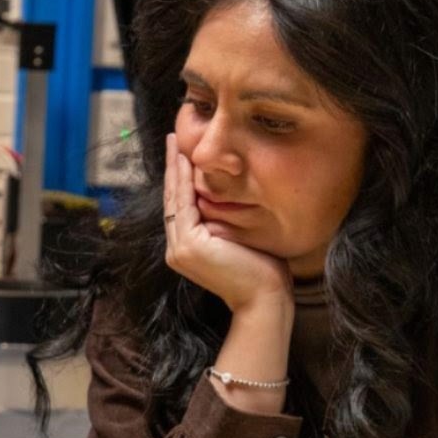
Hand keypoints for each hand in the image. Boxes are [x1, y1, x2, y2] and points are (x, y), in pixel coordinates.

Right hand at [163, 135, 291, 312]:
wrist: (265, 299)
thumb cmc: (263, 272)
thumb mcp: (241, 238)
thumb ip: (228, 219)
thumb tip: (232, 194)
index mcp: (188, 248)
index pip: (181, 206)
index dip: (179, 179)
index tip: (181, 153)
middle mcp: (177, 249)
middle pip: (172, 199)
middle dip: (171, 167)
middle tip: (172, 138)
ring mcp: (180, 249)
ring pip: (175, 199)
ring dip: (174, 169)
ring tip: (174, 143)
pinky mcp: (189, 246)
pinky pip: (184, 205)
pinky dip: (183, 181)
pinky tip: (186, 161)